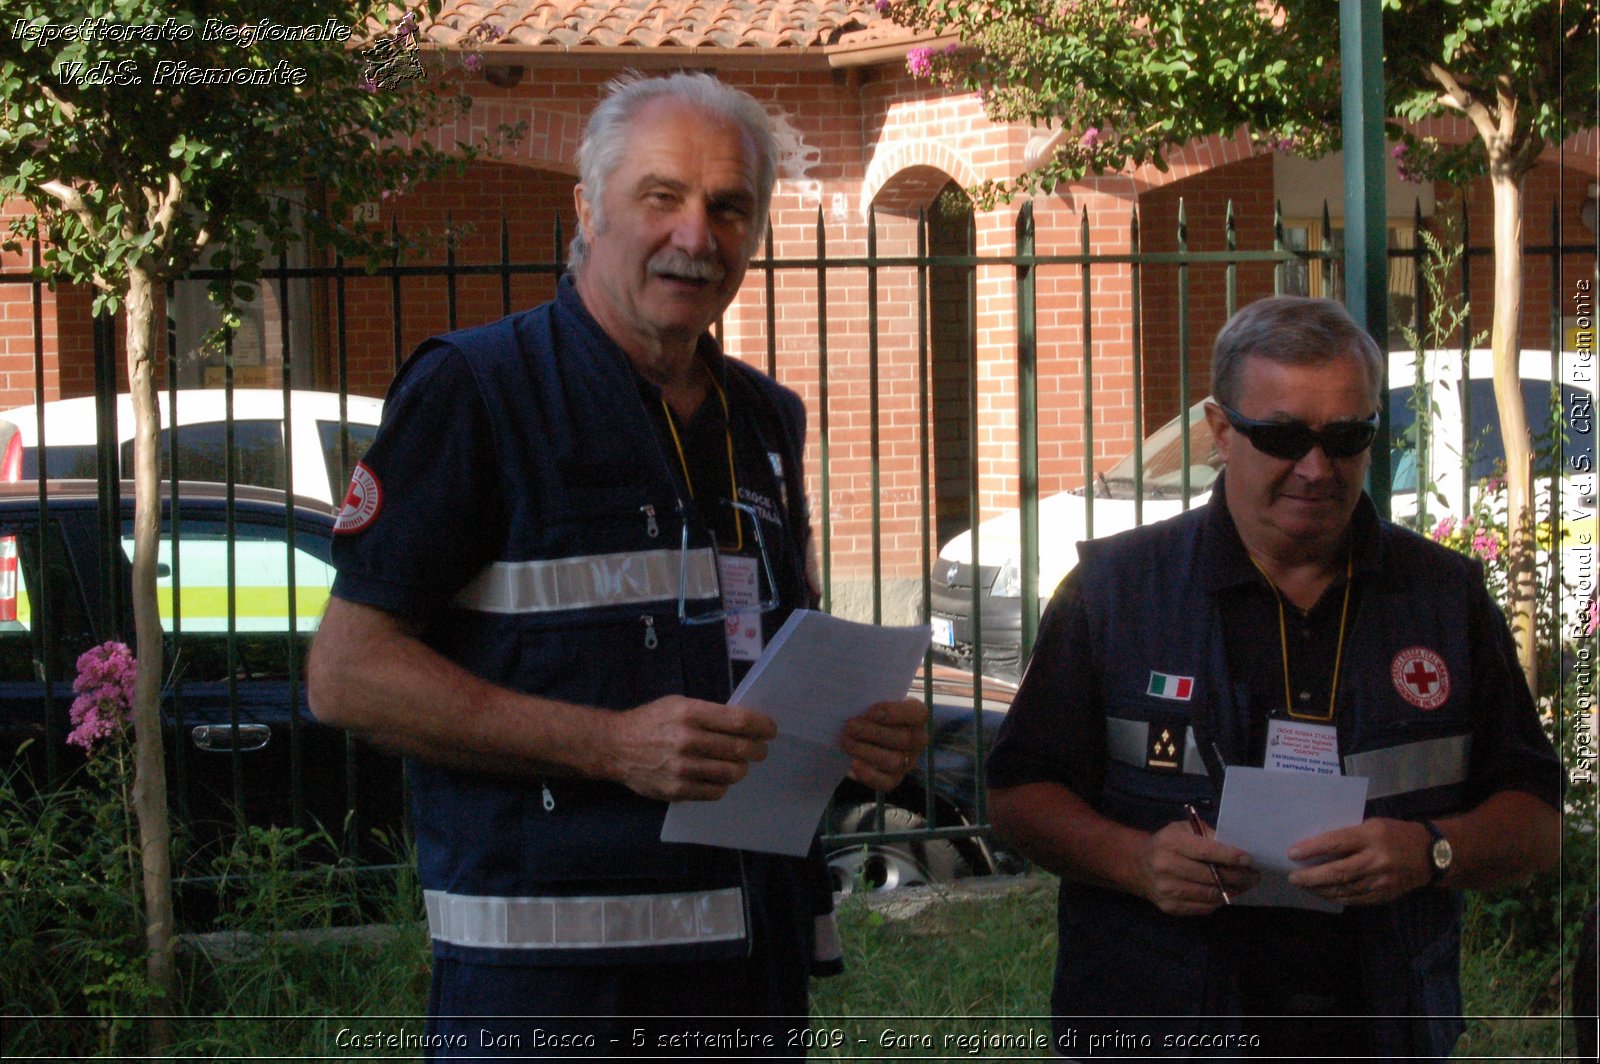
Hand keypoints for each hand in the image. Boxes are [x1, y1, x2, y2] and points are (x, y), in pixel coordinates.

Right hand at [601, 696, 776, 801]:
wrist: (616, 747)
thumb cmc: (651, 721)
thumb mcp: (678, 704)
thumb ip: (709, 713)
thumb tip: (745, 724)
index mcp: (689, 713)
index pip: (739, 721)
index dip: (762, 726)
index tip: (769, 730)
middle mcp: (687, 740)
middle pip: (740, 748)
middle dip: (757, 749)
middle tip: (760, 749)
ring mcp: (682, 768)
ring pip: (732, 773)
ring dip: (742, 768)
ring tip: (739, 764)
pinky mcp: (677, 790)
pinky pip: (715, 791)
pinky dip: (723, 784)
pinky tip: (719, 777)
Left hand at [840, 697, 928, 791]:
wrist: (867, 733)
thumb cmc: (873, 712)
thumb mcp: (875, 699)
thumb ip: (870, 698)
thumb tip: (851, 695)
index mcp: (917, 716)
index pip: (917, 714)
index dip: (895, 713)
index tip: (870, 711)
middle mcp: (918, 740)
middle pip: (904, 739)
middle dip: (874, 733)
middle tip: (850, 726)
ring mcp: (908, 761)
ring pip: (895, 761)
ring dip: (867, 752)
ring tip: (846, 741)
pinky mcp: (895, 778)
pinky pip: (887, 783)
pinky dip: (869, 775)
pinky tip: (853, 764)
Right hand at [1137, 819, 1256, 916]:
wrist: (1138, 866)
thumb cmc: (1167, 843)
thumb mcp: (1182, 829)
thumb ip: (1206, 834)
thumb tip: (1234, 848)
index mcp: (1171, 844)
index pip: (1205, 852)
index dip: (1229, 857)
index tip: (1249, 860)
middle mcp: (1166, 867)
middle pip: (1211, 876)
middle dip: (1238, 876)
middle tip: (1254, 875)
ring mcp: (1168, 890)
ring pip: (1210, 895)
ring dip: (1232, 891)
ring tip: (1244, 885)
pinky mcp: (1170, 907)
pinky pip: (1203, 907)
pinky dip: (1218, 901)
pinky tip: (1226, 893)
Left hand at [1286, 817, 1430, 905]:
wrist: (1431, 855)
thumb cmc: (1396, 833)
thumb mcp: (1372, 824)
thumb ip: (1349, 834)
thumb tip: (1316, 844)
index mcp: (1372, 836)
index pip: (1336, 843)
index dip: (1312, 849)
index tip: (1292, 853)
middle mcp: (1377, 860)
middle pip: (1337, 872)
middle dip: (1311, 877)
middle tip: (1292, 877)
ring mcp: (1381, 881)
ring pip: (1344, 889)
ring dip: (1320, 889)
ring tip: (1303, 885)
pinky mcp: (1384, 896)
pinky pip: (1354, 899)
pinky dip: (1336, 897)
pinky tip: (1324, 893)